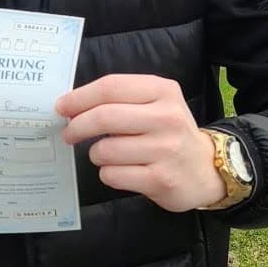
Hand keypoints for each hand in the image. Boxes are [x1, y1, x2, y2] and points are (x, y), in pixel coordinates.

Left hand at [56, 74, 225, 212]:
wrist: (205, 170)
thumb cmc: (169, 133)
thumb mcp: (156, 104)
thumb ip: (120, 99)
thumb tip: (71, 104)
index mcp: (163, 91)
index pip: (111, 87)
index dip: (80, 97)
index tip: (62, 107)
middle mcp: (167, 118)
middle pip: (105, 117)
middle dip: (77, 126)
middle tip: (69, 133)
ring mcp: (165, 150)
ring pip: (105, 150)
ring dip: (96, 154)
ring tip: (107, 155)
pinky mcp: (160, 179)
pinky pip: (112, 175)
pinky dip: (108, 173)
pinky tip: (121, 171)